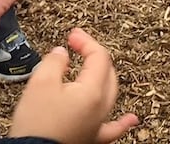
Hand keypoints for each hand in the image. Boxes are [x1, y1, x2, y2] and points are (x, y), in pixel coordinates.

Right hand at [10, 29, 138, 143]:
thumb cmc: (37, 125)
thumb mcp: (40, 83)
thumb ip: (54, 62)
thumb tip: (62, 54)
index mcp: (92, 91)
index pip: (99, 57)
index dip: (86, 41)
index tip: (72, 35)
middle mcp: (101, 108)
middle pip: (108, 73)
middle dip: (95, 55)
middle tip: (77, 45)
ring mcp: (98, 125)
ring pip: (110, 95)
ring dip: (105, 77)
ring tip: (95, 67)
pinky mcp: (90, 139)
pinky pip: (112, 128)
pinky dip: (122, 122)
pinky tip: (132, 120)